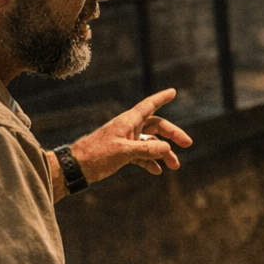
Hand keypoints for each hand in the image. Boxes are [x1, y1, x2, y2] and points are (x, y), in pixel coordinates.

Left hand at [70, 88, 192, 184]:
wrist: (76, 168)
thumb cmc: (96, 155)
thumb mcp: (124, 152)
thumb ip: (147, 149)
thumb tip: (168, 148)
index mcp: (128, 121)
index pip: (149, 105)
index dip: (161, 98)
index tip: (173, 92)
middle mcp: (129, 128)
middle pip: (156, 126)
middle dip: (172, 135)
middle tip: (187, 144)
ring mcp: (126, 141)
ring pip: (151, 143)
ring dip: (164, 153)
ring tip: (174, 166)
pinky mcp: (122, 154)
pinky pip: (142, 155)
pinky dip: (151, 162)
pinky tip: (157, 171)